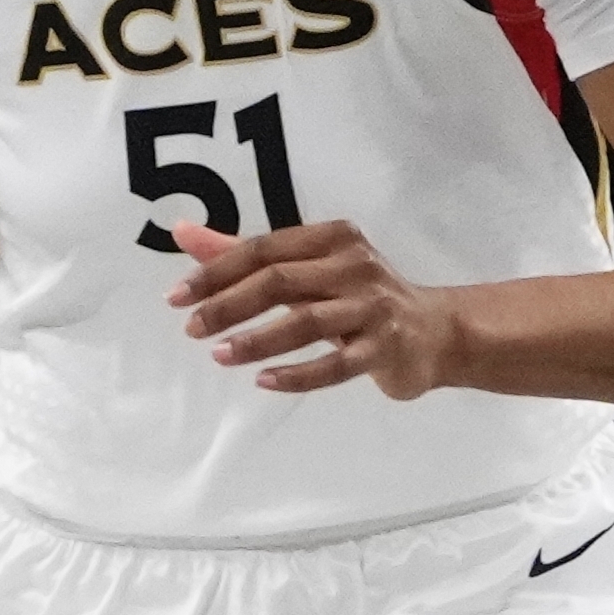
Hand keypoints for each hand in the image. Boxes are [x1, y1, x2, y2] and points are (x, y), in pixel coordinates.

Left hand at [167, 220, 457, 398]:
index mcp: (332, 238)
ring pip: (305, 322)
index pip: (263, 249)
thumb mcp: (308, 268)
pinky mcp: (386, 347)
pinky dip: (297, 374)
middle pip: (280, 281)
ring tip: (218, 355)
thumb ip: (246, 253)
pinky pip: (336, 364)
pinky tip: (263, 381)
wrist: (436, 331)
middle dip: (229, 304)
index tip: (177, 297)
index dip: (216, 271)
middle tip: (191, 328)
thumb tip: (183, 233)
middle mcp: (354, 265)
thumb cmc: (360, 297)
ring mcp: (373, 307)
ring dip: (257, 339)